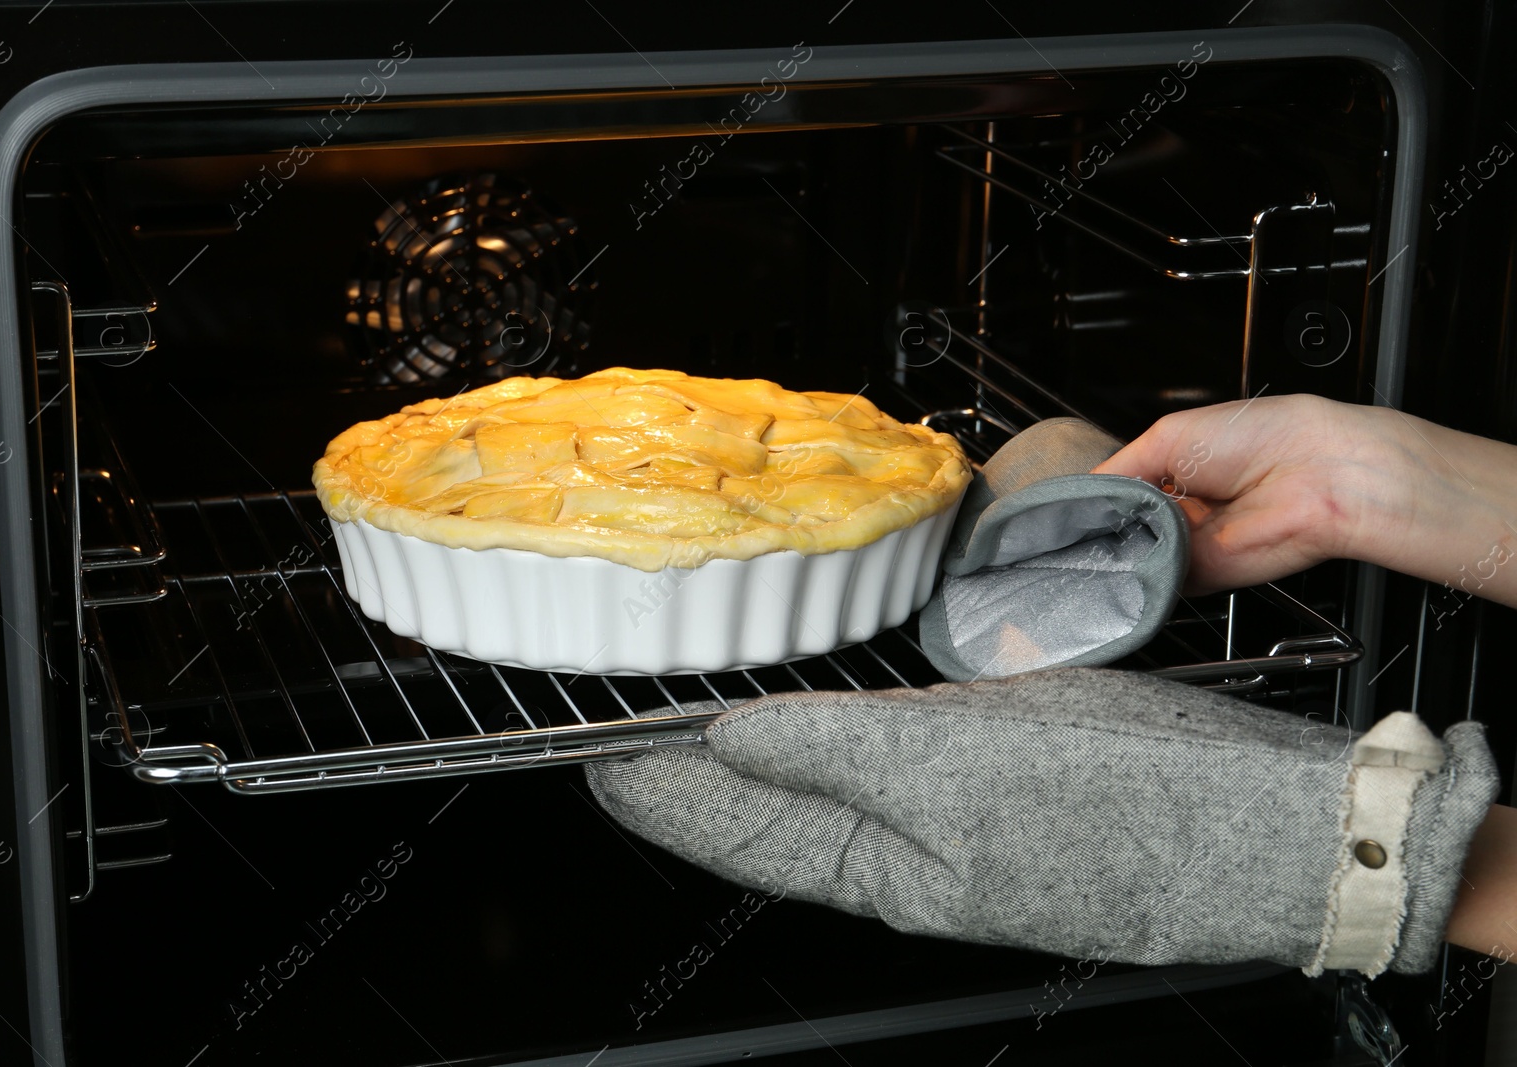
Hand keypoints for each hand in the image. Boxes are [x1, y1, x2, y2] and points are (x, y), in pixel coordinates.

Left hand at [584, 669, 1494, 975]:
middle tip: (624, 734)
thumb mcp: (960, 762)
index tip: (592, 755)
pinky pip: (877, 783)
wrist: (1272, 829)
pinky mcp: (998, 807)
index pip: (733, 826)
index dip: (653, 790)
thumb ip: (830, 750)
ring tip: (696, 725)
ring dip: (748, 764)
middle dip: (685, 783)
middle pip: (764, 821)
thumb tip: (723, 742)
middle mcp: (909, 862)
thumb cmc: (1136, 802)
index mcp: (889, 862)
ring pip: (817, 802)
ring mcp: (953, 838)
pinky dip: (823, 753)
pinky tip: (816, 727)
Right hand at [1090, 394, 1389, 594]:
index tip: (1065, 508)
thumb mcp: (1168, 436)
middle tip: (1083, 523)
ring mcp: (1190, 544)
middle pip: (1120, 528)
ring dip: (1117, 549)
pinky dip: (1140, 572)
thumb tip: (1082, 493)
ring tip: (1110, 533)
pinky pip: (1156, 581)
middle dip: (1098, 527)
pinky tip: (1132, 556)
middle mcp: (1181, 509)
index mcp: (1175, 471)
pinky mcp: (1201, 576)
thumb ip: (1118, 470)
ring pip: (1133, 556)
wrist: (1314, 476)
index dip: (1092, 500)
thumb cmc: (1260, 438)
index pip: (1118, 492)